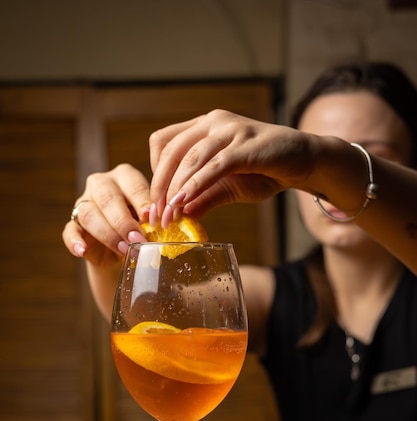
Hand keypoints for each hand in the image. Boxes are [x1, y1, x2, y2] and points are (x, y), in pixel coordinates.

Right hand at [62, 164, 150, 266]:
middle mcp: (101, 185)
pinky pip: (69, 231)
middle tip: (138, 239)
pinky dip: (75, 242)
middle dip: (124, 221)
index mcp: (124, 176)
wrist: (124, 248)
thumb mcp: (151, 218)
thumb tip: (161, 219)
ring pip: (88, 214)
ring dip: (107, 234)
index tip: (153, 220)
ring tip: (124, 250)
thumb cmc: (142, 226)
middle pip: (107, 198)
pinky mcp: (73, 224)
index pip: (132, 184)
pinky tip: (83, 251)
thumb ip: (153, 216)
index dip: (142, 202)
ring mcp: (84, 203)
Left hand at [149, 109, 312, 225]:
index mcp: (204, 126)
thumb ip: (204, 198)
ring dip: (175, 189)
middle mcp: (213, 122)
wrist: (304, 161)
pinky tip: (185, 202)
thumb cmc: (265, 172)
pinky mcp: (246, 145)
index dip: (155, 173)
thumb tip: (181, 214)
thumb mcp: (228, 188)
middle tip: (156, 216)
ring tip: (168, 214)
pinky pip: (214, 165)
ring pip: (190, 158)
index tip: (156, 203)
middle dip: (159, 186)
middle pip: (171, 151)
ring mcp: (230, 129)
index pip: (164, 143)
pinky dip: (196, 184)